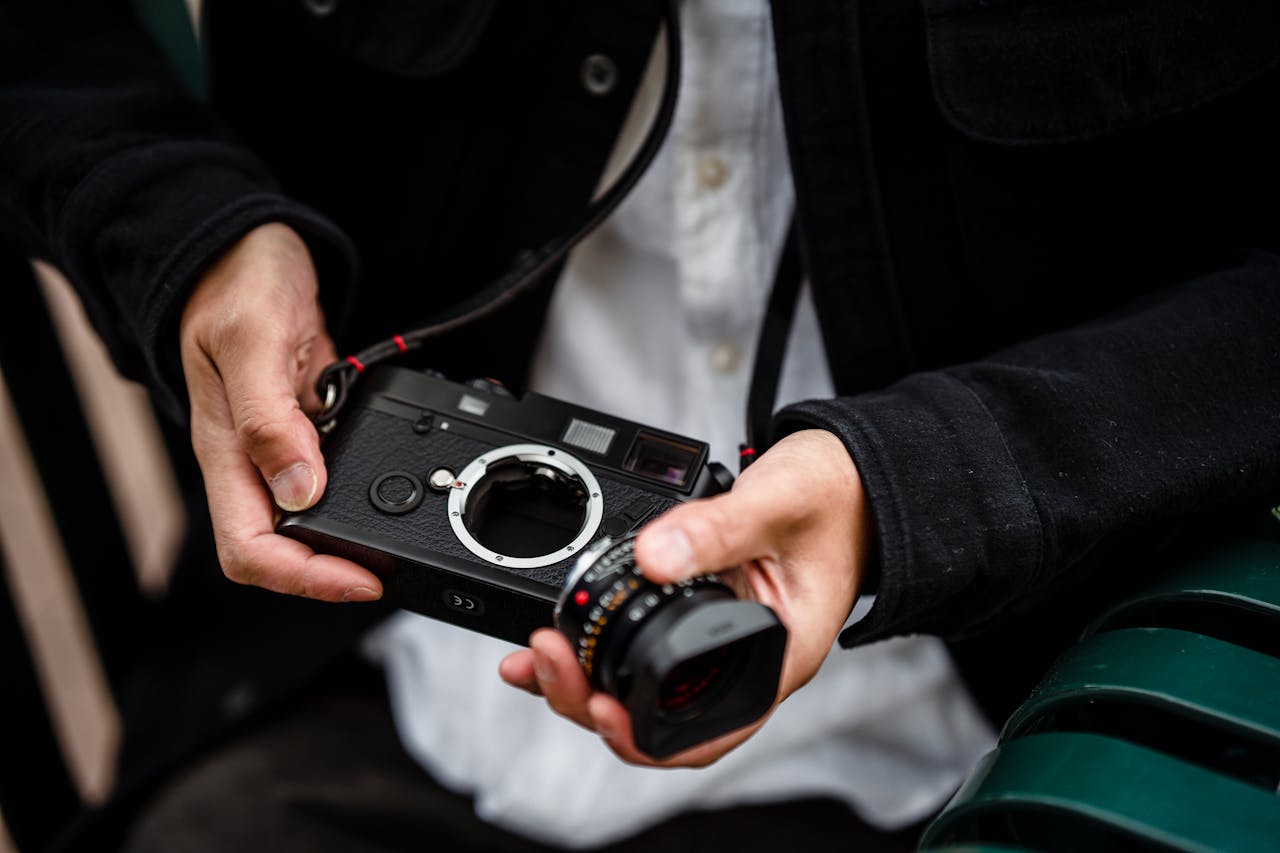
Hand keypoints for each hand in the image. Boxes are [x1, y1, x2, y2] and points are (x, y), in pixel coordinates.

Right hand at [179, 222, 381, 601]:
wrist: (247, 248)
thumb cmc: (237, 284)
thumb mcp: (250, 341)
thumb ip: (268, 418)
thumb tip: (298, 491)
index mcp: (224, 451)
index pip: (249, 550)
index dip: (304, 578)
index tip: (361, 578)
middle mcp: (250, 461)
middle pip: (279, 552)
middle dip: (329, 575)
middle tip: (387, 572)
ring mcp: (279, 448)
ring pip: (306, 524)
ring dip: (347, 544)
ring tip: (399, 548)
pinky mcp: (307, 429)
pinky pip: (329, 482)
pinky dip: (361, 497)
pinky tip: (396, 492)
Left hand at [499, 428, 870, 765]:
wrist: (851, 476)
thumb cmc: (836, 498)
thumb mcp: (778, 505)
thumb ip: (717, 529)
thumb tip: (652, 556)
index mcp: (775, 657)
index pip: (707, 732)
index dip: (644, 736)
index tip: (597, 707)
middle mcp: (743, 661)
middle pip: (658, 718)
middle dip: (591, 700)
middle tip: (546, 658)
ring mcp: (718, 642)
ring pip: (642, 688)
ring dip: (583, 680)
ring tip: (536, 652)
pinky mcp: (698, 613)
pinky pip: (640, 646)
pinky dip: (594, 645)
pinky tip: (557, 634)